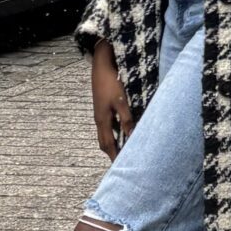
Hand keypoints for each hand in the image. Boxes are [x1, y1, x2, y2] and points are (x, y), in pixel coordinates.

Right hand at [90, 42, 134, 157]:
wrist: (101, 63)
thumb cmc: (111, 82)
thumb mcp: (121, 101)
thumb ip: (127, 119)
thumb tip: (131, 136)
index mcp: (102, 120)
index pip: (107, 145)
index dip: (114, 157)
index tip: (119, 167)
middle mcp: (99, 119)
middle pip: (104, 142)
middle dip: (112, 153)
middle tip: (122, 161)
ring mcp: (99, 112)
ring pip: (105, 133)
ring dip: (113, 142)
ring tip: (124, 148)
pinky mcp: (102, 105)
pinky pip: (107, 125)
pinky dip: (114, 131)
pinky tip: (123, 129)